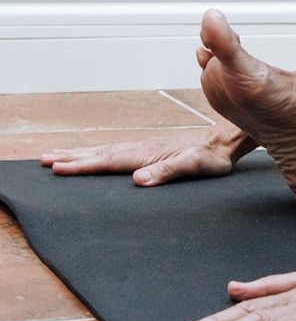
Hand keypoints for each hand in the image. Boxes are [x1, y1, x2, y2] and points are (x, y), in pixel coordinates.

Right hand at [40, 125, 251, 185]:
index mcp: (148, 154)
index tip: (56, 167)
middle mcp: (143, 149)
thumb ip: (167, 172)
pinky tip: (94, 156)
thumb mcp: (194, 166)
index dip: (82, 166)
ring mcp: (147, 148)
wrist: (227, 141)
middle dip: (72, 158)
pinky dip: (99, 154)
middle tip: (43, 160)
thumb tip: (138, 180)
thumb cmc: (213, 158)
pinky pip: (118, 152)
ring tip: (58, 156)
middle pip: (101, 154)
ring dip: (81, 154)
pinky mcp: (153, 150)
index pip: (109, 161)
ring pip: (107, 151)